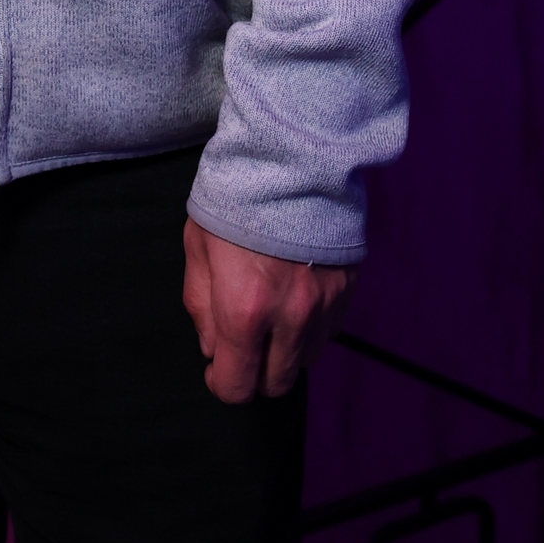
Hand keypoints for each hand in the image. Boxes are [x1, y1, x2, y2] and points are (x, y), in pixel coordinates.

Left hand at [182, 216, 354, 401]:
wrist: (291, 157)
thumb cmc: (234, 198)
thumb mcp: (197, 246)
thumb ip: (201, 306)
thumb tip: (213, 349)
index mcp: (243, 310)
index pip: (238, 385)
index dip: (222, 384)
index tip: (217, 370)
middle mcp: (289, 318)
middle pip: (276, 384)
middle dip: (254, 372)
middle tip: (242, 344)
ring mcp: (323, 307)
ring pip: (304, 360)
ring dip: (283, 350)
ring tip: (269, 315)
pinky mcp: (346, 292)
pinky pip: (328, 333)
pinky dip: (309, 328)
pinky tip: (294, 298)